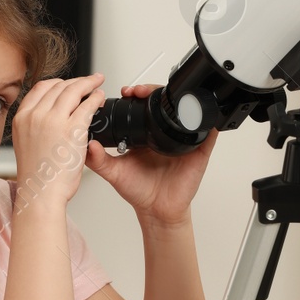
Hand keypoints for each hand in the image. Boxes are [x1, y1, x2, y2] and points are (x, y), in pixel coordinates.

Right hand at [11, 72, 107, 207]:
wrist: (41, 193)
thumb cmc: (37, 177)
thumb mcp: (26, 144)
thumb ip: (34, 127)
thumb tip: (47, 116)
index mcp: (22, 118)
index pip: (40, 88)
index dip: (57, 82)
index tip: (67, 84)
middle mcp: (35, 115)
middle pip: (58, 86)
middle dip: (76, 81)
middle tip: (88, 81)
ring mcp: (53, 120)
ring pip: (73, 90)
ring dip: (89, 83)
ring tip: (98, 83)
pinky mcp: (72, 129)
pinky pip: (87, 104)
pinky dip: (96, 97)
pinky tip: (100, 98)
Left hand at [85, 83, 217, 225]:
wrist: (157, 210)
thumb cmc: (139, 191)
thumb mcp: (114, 172)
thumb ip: (98, 160)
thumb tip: (89, 144)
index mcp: (146, 134)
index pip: (144, 105)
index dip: (137, 94)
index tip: (126, 91)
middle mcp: (164, 134)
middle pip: (165, 101)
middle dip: (152, 90)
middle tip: (139, 91)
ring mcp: (182, 141)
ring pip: (186, 111)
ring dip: (178, 99)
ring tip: (165, 96)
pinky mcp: (199, 151)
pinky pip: (209, 133)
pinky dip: (210, 123)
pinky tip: (203, 117)